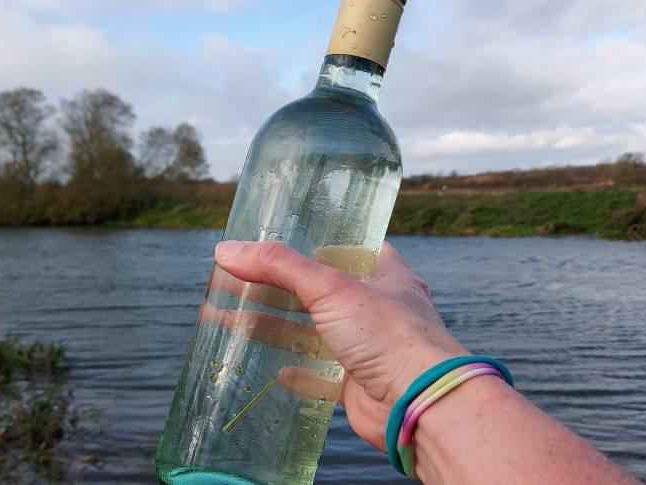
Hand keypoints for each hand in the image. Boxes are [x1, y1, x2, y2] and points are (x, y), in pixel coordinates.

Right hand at [214, 240, 467, 450]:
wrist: (419, 405)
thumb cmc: (390, 336)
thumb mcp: (331, 288)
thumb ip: (278, 267)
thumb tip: (226, 250)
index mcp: (385, 276)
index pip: (350, 249)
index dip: (316, 243)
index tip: (280, 240)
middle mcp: (378, 310)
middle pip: (318, 293)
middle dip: (276, 288)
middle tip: (235, 281)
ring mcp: (367, 349)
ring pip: (311, 334)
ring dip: (273, 327)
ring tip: (227, 319)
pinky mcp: (357, 385)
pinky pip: (319, 376)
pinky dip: (296, 372)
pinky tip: (272, 369)